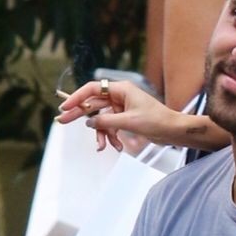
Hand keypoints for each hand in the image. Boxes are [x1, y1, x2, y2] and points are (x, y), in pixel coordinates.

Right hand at [57, 78, 180, 154]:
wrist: (173, 131)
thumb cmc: (157, 121)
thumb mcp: (128, 122)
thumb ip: (106, 122)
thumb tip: (89, 122)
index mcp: (121, 89)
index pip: (92, 89)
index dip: (76, 96)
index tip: (65, 106)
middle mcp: (120, 96)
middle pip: (93, 104)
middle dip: (80, 115)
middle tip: (62, 121)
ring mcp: (122, 107)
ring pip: (102, 119)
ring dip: (101, 133)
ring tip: (102, 146)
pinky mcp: (126, 118)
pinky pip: (111, 126)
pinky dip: (112, 136)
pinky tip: (115, 146)